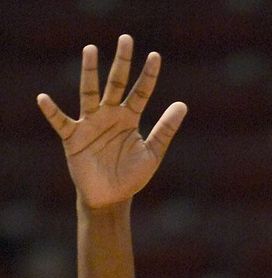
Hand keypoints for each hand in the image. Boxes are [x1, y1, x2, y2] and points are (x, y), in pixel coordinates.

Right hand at [36, 34, 186, 208]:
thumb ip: (165, 130)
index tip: (156, 57)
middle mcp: (109, 115)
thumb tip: (182, 104)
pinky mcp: (74, 138)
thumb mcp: (152, 154)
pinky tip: (44, 99)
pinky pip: (61, 122)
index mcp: (129, 118)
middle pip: (116, 83)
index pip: (140, 93)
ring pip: (89, 93)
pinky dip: (52, 111)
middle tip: (126, 39)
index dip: (148, 76)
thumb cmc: (131, 176)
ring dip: (90, 72)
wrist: (110, 199)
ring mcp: (90, 124)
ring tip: (91, 50)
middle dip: (122, 63)